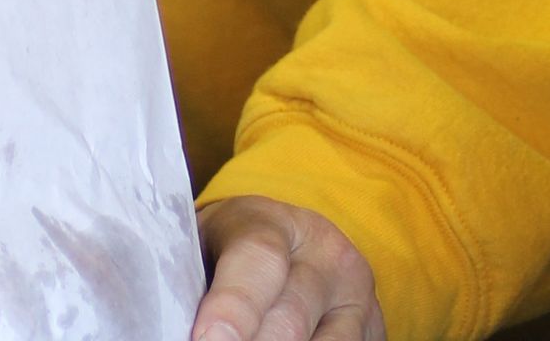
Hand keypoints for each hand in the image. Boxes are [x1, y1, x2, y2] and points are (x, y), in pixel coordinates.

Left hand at [194, 195, 386, 340]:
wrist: (291, 245)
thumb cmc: (227, 255)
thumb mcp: (203, 250)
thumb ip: (191, 279)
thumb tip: (174, 321)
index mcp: (270, 221)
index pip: (258, 258)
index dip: (233, 308)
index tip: (207, 340)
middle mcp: (324, 252)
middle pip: (289, 319)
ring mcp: (356, 294)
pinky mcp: (375, 327)